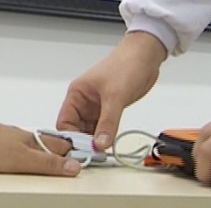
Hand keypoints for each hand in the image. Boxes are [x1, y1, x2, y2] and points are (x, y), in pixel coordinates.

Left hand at [0, 120, 81, 176]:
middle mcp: (19, 137)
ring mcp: (4, 141)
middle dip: (60, 149)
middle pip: (45, 144)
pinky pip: (12, 151)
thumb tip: (73, 166)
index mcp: (30, 139)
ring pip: (29, 146)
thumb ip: (47, 163)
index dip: (73, 153)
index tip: (85, 158)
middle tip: (73, 154)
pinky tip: (17, 159)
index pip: (59, 145)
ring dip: (41, 151)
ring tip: (51, 154)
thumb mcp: (22, 160)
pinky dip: (21, 154)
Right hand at [56, 31, 167, 148]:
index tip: (83, 150)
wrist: (146, 56)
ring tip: (103, 152)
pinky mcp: (109, 109)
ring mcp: (96, 107)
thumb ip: (108, 122)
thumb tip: (100, 144)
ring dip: (95, 141)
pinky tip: (110, 144)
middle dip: (83, 142)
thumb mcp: (115, 95)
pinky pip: (102, 128)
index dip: (71, 138)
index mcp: (77, 94)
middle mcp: (84, 102)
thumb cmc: (126, 65)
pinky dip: (105, 137)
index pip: (64, 122)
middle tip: (94, 155)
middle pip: (75, 129)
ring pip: (89, 131)